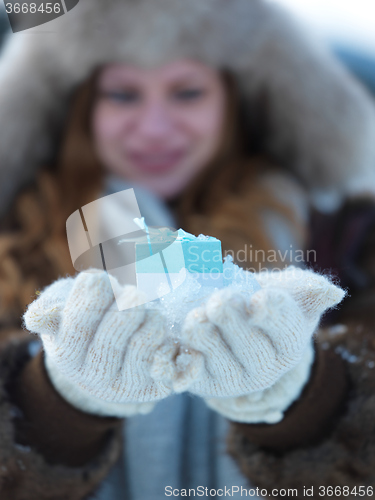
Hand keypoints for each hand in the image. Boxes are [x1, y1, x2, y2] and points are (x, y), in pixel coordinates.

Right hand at [24, 270, 172, 416]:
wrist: (113, 355)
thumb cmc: (87, 321)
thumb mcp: (62, 310)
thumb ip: (49, 309)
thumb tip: (38, 318)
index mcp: (68, 355)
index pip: (79, 324)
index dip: (93, 295)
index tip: (101, 278)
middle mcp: (94, 377)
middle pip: (111, 339)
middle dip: (126, 307)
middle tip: (133, 293)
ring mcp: (126, 385)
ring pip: (141, 348)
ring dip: (150, 321)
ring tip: (149, 310)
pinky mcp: (155, 387)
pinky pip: (169, 369)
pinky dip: (174, 350)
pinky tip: (172, 337)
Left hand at [162, 267, 344, 399]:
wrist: (228, 318)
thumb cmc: (259, 300)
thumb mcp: (287, 292)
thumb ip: (309, 290)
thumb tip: (331, 293)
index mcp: (287, 346)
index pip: (286, 330)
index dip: (273, 314)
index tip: (258, 299)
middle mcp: (262, 370)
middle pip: (249, 348)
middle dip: (233, 319)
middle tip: (220, 299)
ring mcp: (229, 379)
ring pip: (215, 357)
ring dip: (203, 332)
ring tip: (198, 314)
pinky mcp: (198, 381)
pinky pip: (185, 374)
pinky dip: (178, 358)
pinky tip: (173, 342)